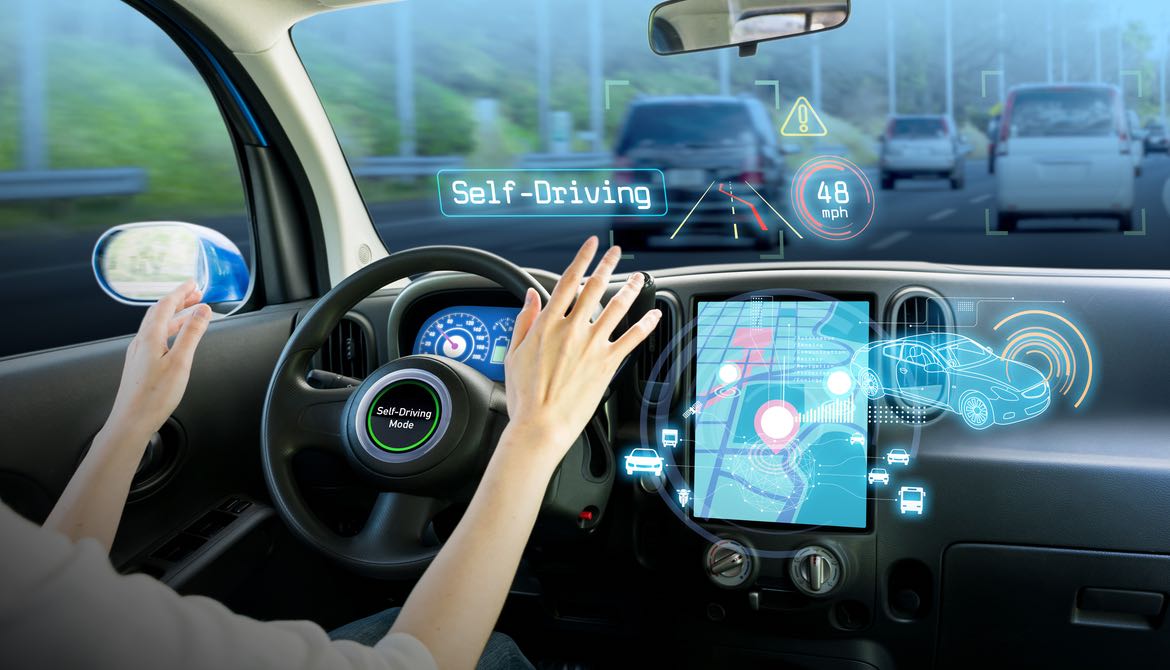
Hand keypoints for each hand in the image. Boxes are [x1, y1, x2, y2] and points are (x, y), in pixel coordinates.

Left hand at [104, 280, 211, 442]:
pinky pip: (155, 338)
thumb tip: (203, 311)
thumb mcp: (180, 363)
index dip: (180, 292)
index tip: (193, 284)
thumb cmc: (154, 396)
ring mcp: (139, 353)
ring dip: (174, 315)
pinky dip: (169, 329)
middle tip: (195, 294)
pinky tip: (176, 337)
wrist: (131, 421)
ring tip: (191, 313)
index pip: (166, 305)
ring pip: (157, 326)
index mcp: (150, 337)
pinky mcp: (140, 364)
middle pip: (159, 313)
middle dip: (178, 300)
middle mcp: (141, 342)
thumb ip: (192, 334)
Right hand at [501, 237, 660, 467]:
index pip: (567, 281)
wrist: (541, 424)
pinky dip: (646, 323)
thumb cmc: (525, 396)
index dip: (581, 259)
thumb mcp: (513, 353)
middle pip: (595, 287)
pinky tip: (654, 314)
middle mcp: (572, 328)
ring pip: (616, 307)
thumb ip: (524, 321)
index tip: (591, 246)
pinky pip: (632, 338)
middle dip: (607, 265)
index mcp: (547, 323)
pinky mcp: (607, 363)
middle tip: (615, 253)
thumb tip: (530, 296)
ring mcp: (592, 344)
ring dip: (630, 288)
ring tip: (638, 278)